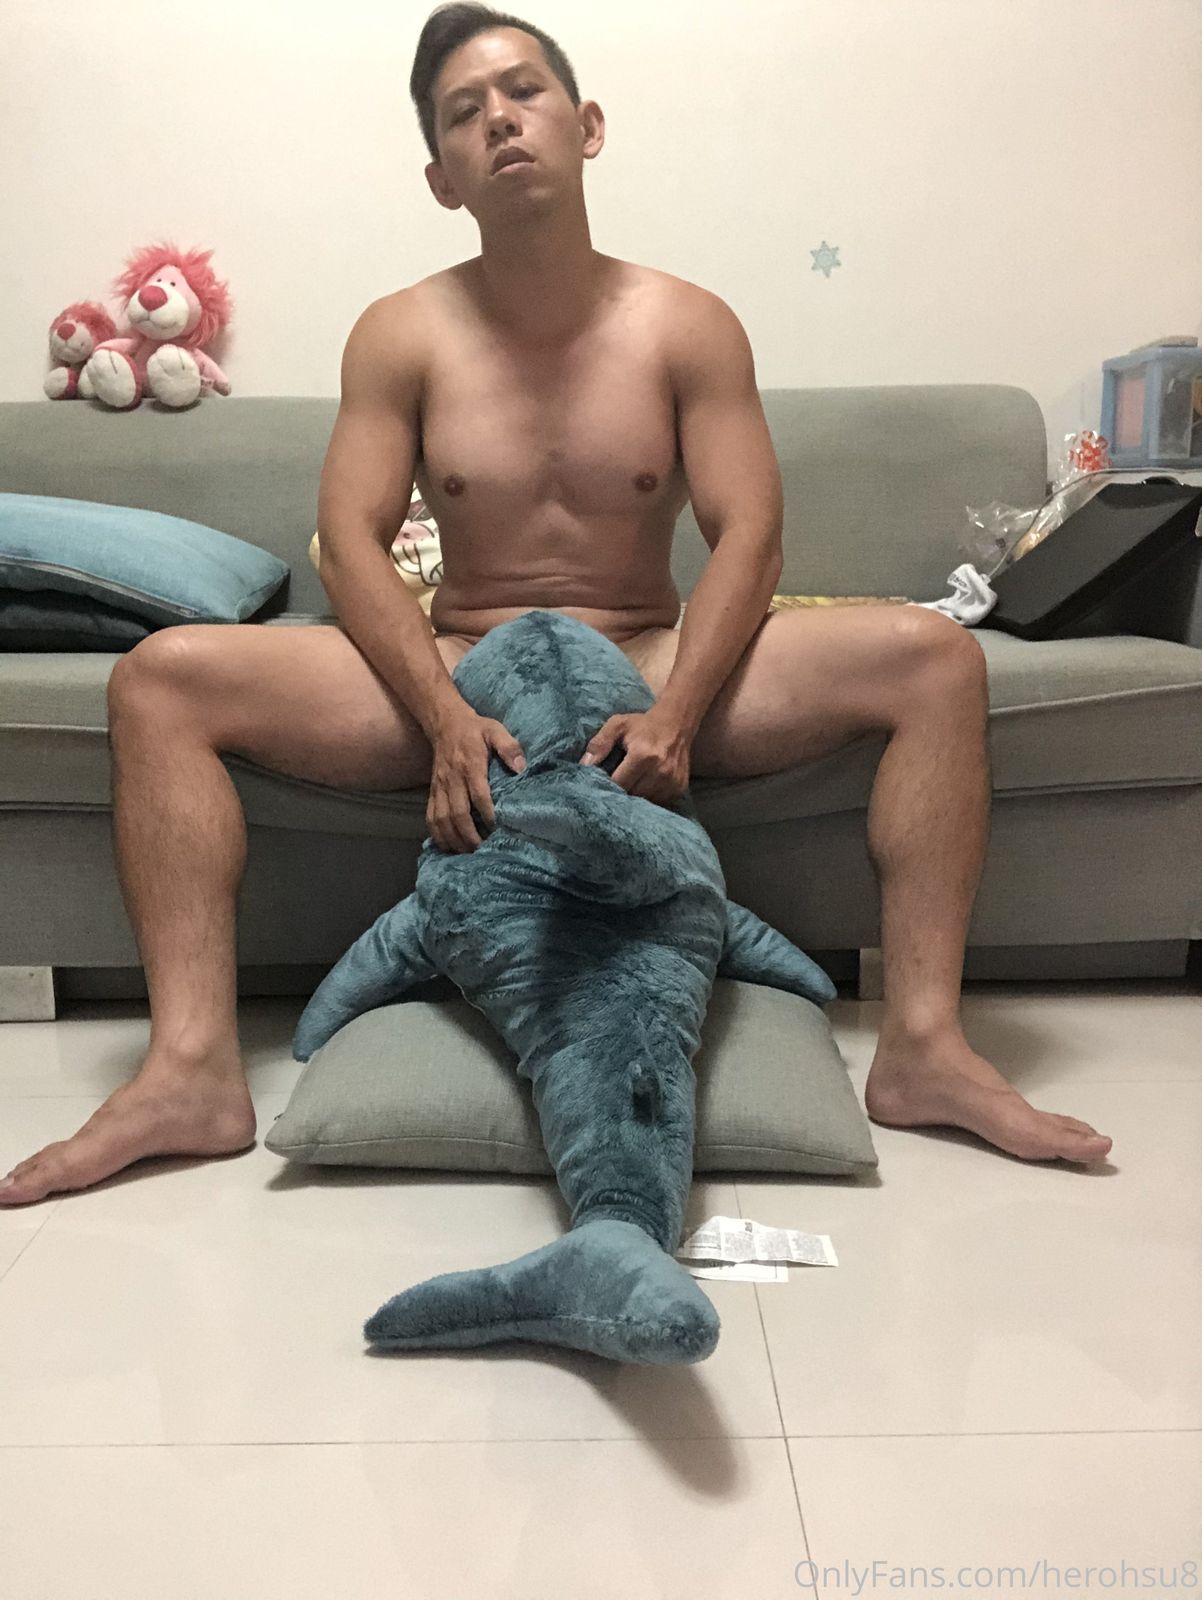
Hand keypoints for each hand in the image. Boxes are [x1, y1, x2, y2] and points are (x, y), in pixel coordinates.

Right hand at [428, 709, 524, 852]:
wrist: (445, 724)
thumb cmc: (475, 730)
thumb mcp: (495, 730)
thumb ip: (509, 746)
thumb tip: (521, 767)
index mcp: (470, 765)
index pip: (479, 794)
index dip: (488, 813)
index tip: (498, 828)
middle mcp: (452, 779)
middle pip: (458, 813)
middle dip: (469, 835)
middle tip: (482, 849)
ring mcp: (439, 787)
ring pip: (442, 819)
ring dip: (453, 838)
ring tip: (467, 852)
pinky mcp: (432, 792)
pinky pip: (430, 817)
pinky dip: (437, 835)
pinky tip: (448, 846)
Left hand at [579, 708, 691, 804]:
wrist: (677, 723)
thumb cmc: (643, 725)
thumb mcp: (618, 724)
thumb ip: (600, 742)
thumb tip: (585, 765)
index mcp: (643, 755)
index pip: (619, 784)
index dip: (607, 785)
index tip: (600, 783)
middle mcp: (660, 771)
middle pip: (631, 795)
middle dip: (620, 792)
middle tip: (614, 783)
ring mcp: (672, 781)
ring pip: (644, 801)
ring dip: (635, 795)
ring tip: (631, 783)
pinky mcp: (679, 788)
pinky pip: (658, 802)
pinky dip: (648, 796)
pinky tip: (645, 784)